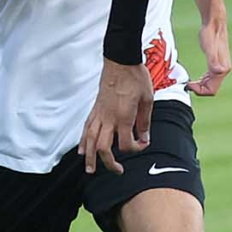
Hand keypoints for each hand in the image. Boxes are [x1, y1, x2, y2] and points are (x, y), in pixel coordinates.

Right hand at [81, 59, 154, 173]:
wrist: (120, 61)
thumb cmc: (136, 78)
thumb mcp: (148, 100)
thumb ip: (145, 122)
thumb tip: (145, 138)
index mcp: (123, 117)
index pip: (126, 144)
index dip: (135, 149)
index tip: (143, 144)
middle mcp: (108, 118)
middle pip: (103, 148)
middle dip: (109, 163)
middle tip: (117, 171)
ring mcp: (98, 114)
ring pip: (89, 141)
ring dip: (89, 157)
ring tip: (90, 170)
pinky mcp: (94, 109)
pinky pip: (86, 129)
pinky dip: (83, 141)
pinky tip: (82, 150)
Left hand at [187, 15, 231, 95]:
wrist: (214, 23)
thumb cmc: (210, 34)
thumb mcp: (209, 48)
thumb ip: (213, 61)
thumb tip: (218, 72)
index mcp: (222, 69)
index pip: (212, 90)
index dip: (199, 91)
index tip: (188, 85)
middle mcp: (224, 69)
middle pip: (212, 89)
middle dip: (199, 89)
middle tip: (187, 84)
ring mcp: (221, 67)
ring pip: (212, 85)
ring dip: (201, 86)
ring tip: (190, 82)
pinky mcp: (217, 64)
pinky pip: (211, 78)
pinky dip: (203, 81)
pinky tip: (196, 78)